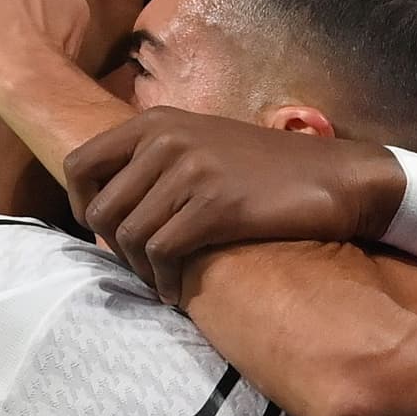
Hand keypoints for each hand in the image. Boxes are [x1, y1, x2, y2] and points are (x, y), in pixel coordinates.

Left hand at [71, 112, 405, 302]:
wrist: (336, 178)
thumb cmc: (270, 171)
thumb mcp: (204, 145)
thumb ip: (156, 161)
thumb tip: (108, 205)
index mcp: (155, 122)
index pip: (79, 165)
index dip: (82, 208)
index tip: (105, 235)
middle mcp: (165, 139)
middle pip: (100, 210)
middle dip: (114, 251)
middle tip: (143, 268)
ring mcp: (189, 170)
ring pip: (129, 237)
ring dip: (141, 272)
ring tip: (165, 283)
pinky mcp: (215, 204)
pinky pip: (162, 253)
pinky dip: (164, 281)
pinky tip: (178, 292)